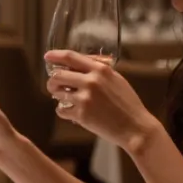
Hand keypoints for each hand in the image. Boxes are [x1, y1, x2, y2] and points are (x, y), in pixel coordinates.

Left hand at [43, 50, 158, 148]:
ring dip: (57, 95)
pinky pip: (61, 110)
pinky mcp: (81, 115)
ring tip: (64, 98)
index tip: (47, 56)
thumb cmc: (128, 104)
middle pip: (57, 75)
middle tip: (54, 86)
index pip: (71, 57)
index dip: (56, 55)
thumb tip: (78, 65)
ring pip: (56, 92)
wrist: (135, 128)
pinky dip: (63, 111)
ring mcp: (85, 98)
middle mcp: (91, 82)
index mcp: (101, 70)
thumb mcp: (117, 80)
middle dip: (52, 80)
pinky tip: (71, 112)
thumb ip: (99, 71)